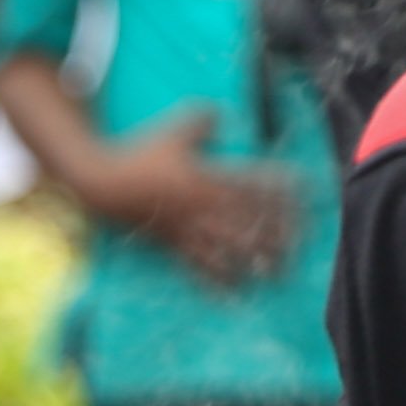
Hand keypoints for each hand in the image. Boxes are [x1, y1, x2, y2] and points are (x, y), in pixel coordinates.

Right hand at [76, 107, 300, 285]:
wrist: (104, 184)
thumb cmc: (140, 154)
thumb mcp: (172, 129)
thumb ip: (202, 119)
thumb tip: (222, 114)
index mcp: (206, 180)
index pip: (252, 187)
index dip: (279, 191)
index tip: (301, 195)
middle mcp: (202, 208)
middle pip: (247, 225)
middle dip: (274, 235)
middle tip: (297, 244)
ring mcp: (188, 229)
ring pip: (228, 249)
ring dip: (253, 260)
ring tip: (274, 272)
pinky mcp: (173, 243)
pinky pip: (199, 265)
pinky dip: (219, 280)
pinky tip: (234, 291)